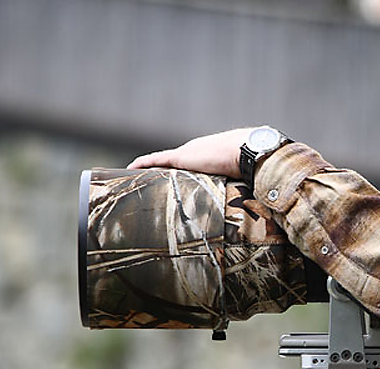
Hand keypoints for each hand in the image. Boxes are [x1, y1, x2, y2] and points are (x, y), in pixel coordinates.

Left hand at [126, 128, 254, 177]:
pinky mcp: (179, 157)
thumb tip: (249, 208)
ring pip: (161, 163)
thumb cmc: (250, 166)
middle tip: (147, 184)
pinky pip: (154, 161)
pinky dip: (141, 165)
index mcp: (208, 156)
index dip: (177, 173)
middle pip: (171, 164)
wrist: (248, 151)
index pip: (188, 165)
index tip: (170, 182)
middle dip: (159, 172)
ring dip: (148, 170)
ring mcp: (186, 154)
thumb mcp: (241, 178)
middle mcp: (194, 152)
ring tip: (135, 179)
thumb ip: (238, 188)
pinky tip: (130, 170)